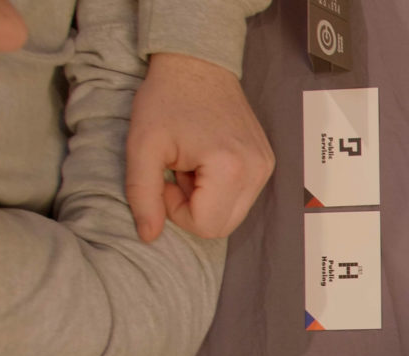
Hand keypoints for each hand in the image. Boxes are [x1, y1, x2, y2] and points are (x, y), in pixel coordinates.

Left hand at [126, 53, 273, 241]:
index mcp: (231, 169)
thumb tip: (148, 237)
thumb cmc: (166, 100)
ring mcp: (266, 167)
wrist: (197, 65)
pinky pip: (241, 196)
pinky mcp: (266, 162)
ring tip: (191, 164)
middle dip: (193, 208)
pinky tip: (205, 160)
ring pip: (233, 214)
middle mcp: (257, 172)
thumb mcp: (142, 146)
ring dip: (206, 198)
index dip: (177, 210)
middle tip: (177, 172)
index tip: (166, 177)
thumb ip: (142, 195)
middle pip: (223, 226)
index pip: (207, 226)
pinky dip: (219, 188)